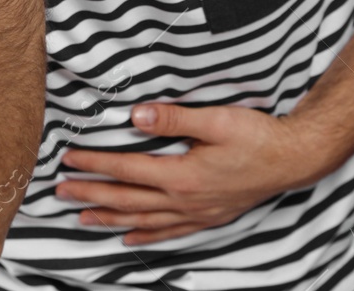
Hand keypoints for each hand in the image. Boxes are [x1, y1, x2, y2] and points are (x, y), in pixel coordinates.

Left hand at [55, 102, 345, 245]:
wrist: (294, 160)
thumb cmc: (258, 136)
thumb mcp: (217, 119)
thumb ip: (174, 118)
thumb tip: (135, 116)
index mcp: (181, 176)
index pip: (127, 170)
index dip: (95, 164)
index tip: (70, 159)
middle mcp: (184, 200)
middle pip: (127, 199)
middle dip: (91, 194)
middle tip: (60, 191)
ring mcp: (196, 213)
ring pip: (143, 220)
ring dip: (110, 216)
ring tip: (82, 216)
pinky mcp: (208, 217)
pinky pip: (169, 232)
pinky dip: (145, 235)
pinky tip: (129, 237)